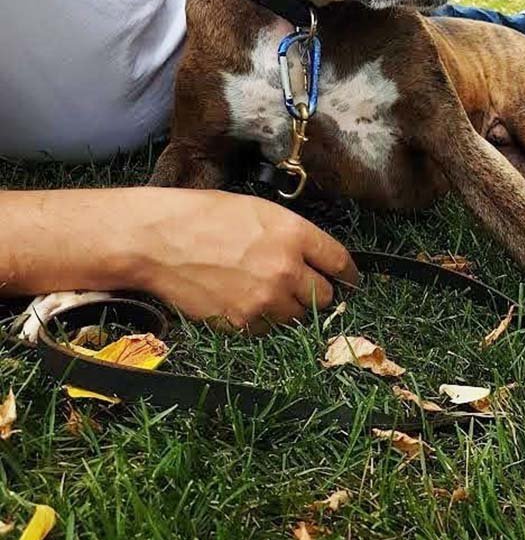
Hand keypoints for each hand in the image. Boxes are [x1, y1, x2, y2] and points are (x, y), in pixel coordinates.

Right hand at [131, 188, 357, 332]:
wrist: (159, 241)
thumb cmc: (204, 216)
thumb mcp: (258, 211)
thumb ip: (291, 235)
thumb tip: (311, 255)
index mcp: (294, 233)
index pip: (339, 261)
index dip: (349, 273)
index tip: (350, 280)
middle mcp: (287, 269)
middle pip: (325, 296)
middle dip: (318, 292)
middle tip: (304, 287)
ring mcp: (266, 300)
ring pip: (298, 316)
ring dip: (290, 308)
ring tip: (267, 292)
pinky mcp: (244, 323)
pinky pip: (269, 329)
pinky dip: (264, 320)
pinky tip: (246, 301)